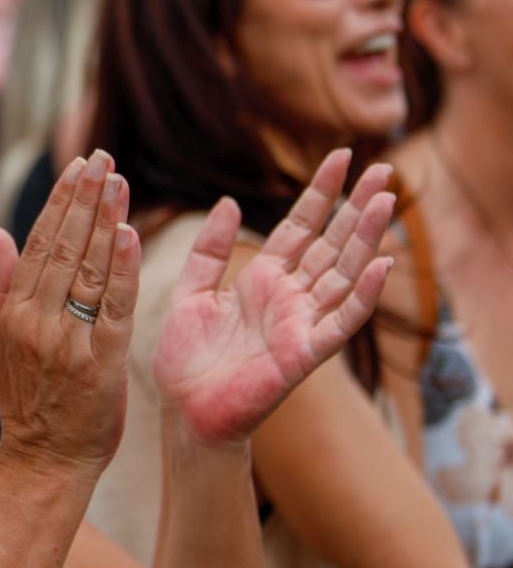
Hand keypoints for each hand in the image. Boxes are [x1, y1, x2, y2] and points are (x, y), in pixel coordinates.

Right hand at [0, 150, 141, 480]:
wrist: (44, 461)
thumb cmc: (29, 402)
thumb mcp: (1, 343)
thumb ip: (0, 287)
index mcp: (14, 312)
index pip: (39, 243)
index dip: (60, 201)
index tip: (78, 165)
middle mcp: (37, 320)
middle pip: (64, 247)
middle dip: (84, 197)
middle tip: (102, 157)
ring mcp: (68, 340)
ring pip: (88, 268)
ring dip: (105, 220)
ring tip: (118, 180)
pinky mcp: (100, 361)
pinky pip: (114, 306)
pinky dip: (122, 268)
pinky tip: (130, 233)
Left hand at [153, 149, 394, 447]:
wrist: (183, 411)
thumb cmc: (186, 359)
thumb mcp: (190, 292)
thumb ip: (209, 249)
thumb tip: (228, 201)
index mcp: (262, 280)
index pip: (300, 227)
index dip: (320, 193)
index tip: (342, 155)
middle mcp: (289, 297)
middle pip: (332, 243)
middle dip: (356, 206)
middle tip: (384, 167)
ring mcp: (302, 323)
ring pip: (344, 274)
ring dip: (366, 239)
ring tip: (385, 201)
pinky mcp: (306, 353)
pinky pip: (341, 321)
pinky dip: (364, 295)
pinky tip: (382, 265)